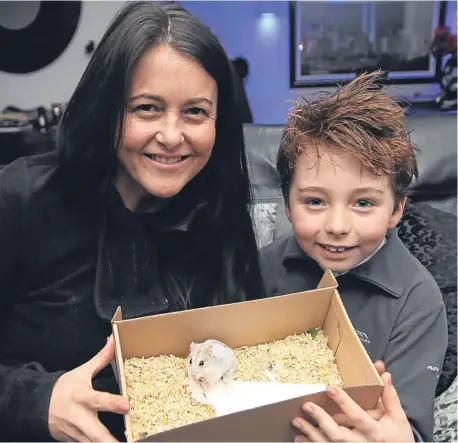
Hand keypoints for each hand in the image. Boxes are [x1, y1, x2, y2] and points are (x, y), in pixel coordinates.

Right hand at [48, 336, 129, 441]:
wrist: (40, 406)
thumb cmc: (65, 387)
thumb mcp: (82, 371)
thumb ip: (101, 358)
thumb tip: (113, 340)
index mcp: (81, 397)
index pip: (98, 400)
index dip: (112, 403)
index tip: (127, 406)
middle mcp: (79, 417)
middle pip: (96, 433)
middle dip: (108, 441)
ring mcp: (76, 433)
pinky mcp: (75, 442)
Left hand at [292, 367, 413, 441]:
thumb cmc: (398, 439)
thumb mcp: (398, 420)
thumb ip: (390, 397)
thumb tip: (384, 374)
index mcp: (375, 432)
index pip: (357, 416)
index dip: (344, 402)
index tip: (330, 388)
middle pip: (338, 434)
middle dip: (321, 420)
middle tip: (307, 405)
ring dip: (311, 433)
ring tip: (297, 420)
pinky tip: (299, 438)